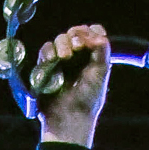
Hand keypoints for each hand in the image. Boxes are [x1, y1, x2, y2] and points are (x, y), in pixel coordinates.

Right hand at [36, 23, 110, 145]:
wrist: (69, 118)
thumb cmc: (88, 99)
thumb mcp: (101, 73)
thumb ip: (102, 50)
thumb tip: (97, 34)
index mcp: (93, 56)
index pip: (93, 32)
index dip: (90, 31)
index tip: (90, 40)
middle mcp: (78, 56)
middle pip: (75, 32)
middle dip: (76, 36)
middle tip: (77, 47)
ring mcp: (61, 60)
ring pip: (60, 39)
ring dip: (62, 44)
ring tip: (64, 57)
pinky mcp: (47, 66)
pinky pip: (46, 50)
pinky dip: (49, 52)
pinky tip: (53, 60)